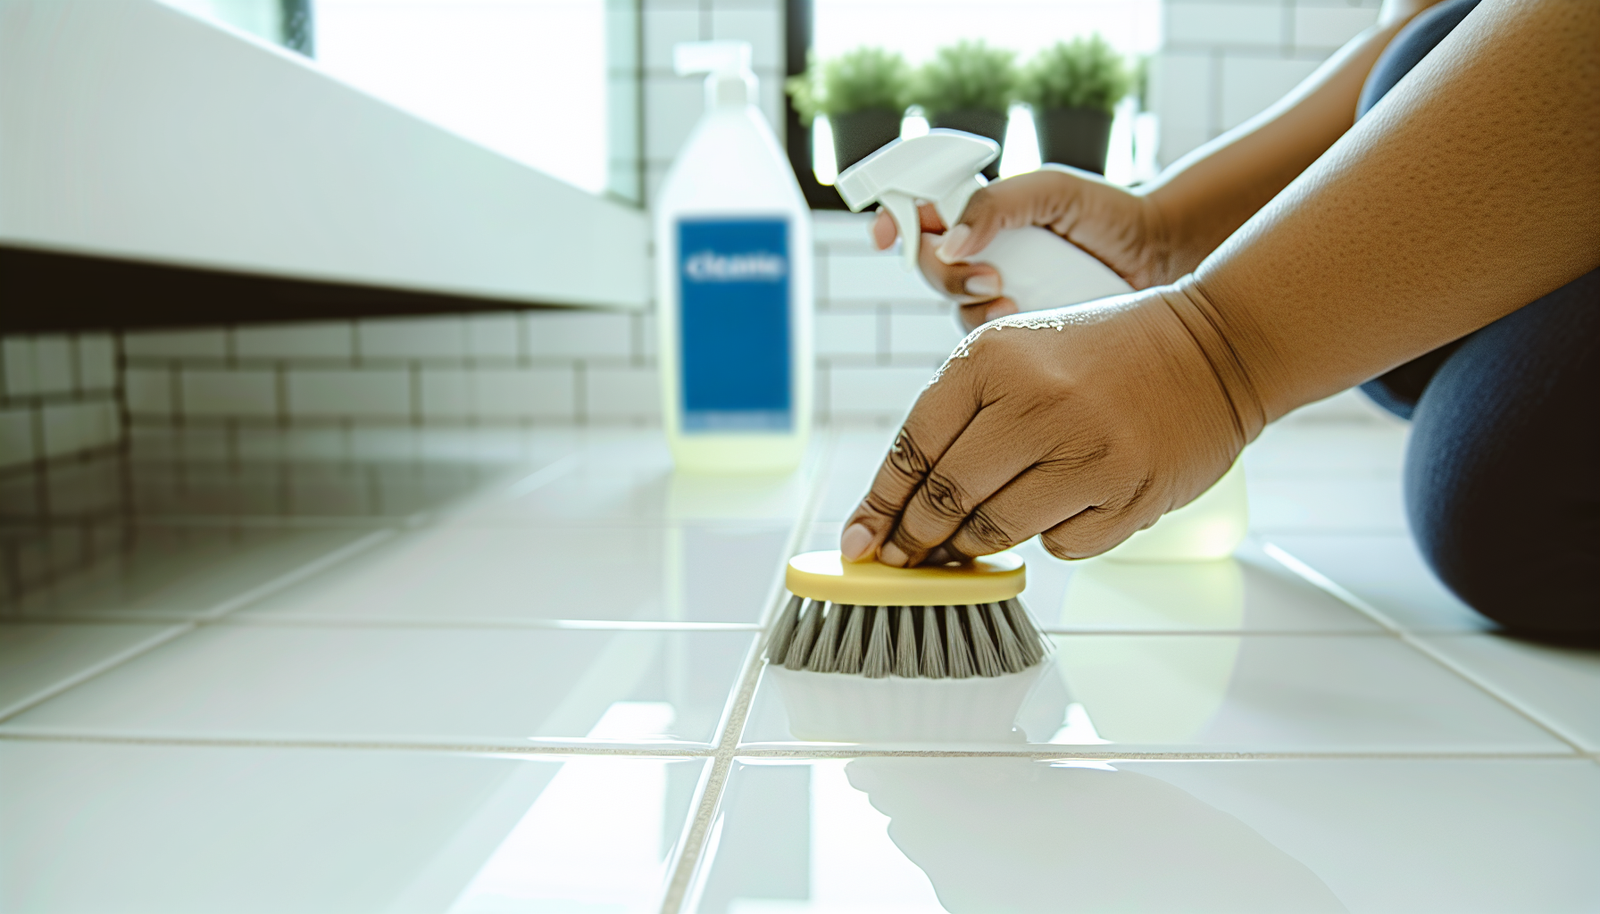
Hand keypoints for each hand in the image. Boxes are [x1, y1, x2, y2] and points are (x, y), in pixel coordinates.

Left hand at [837, 284, 1262, 565]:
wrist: (1216, 349)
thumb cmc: (1100, 356)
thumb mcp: (1016, 354)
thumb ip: (958, 418)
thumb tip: (896, 507)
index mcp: (993, 357)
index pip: (913, 446)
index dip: (878, 503)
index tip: (859, 541)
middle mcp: (1037, 401)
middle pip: (946, 498)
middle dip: (914, 540)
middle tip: (903, 559)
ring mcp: (1087, 451)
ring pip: (995, 532)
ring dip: (971, 547)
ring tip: (965, 543)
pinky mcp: (1129, 495)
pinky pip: (1059, 546)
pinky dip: (1047, 539)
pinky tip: (1061, 508)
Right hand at [872, 167, 1173, 331]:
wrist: (1159, 258)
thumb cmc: (1108, 214)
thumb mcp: (1052, 192)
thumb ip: (999, 205)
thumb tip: (952, 241)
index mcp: (982, 212)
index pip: (921, 212)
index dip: (894, 221)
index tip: (886, 235)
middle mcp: (982, 252)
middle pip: (929, 264)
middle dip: (945, 273)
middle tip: (989, 275)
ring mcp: (998, 291)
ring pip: (953, 305)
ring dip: (970, 304)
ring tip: (1012, 298)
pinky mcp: (1018, 329)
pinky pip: (983, 339)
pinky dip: (992, 331)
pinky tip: (1021, 320)